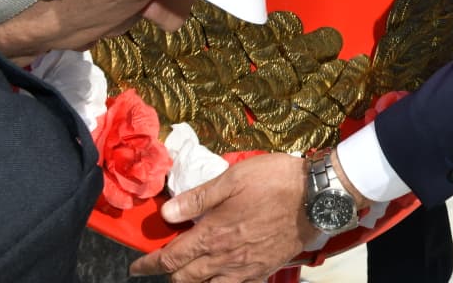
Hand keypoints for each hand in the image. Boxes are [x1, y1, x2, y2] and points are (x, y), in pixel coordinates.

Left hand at [128, 153, 315, 282]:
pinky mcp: (264, 270)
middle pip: (186, 279)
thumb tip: (167, 213)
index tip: (135, 266)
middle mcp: (225, 258)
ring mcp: (246, 268)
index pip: (171, 258)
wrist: (317, 197)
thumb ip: (198, 197)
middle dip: (167, 276)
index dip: (148, 264)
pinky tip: (222, 276)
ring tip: (188, 273)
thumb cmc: (275, 181)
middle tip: (158, 267)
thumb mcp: (233, 178)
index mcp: (213, 235)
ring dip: (193, 282)